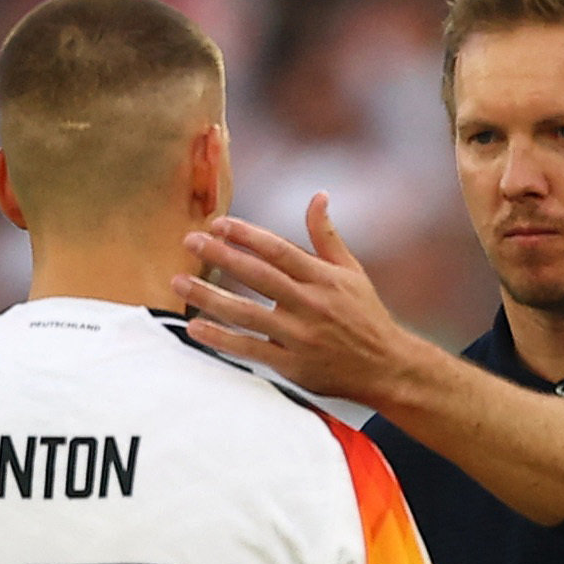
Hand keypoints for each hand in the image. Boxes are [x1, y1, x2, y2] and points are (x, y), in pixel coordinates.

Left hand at [174, 194, 424, 404]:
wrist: (386, 368)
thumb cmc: (366, 316)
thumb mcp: (352, 272)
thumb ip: (327, 236)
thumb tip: (318, 196)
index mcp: (323, 279)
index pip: (279, 250)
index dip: (247, 235)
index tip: (218, 224)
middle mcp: (310, 305)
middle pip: (259, 277)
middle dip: (221, 256)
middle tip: (189, 241)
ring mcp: (299, 337)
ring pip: (247, 314)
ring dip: (209, 297)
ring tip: (177, 283)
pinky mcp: (292, 365)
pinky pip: (249, 350)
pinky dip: (220, 339)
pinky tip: (194, 327)